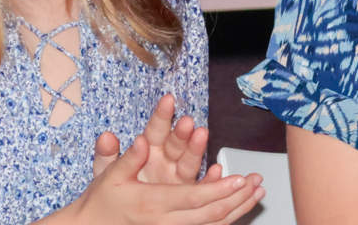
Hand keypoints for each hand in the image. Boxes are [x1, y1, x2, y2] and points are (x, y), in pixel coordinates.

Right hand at [71, 135, 264, 224]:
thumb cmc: (101, 201)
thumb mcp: (110, 176)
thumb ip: (128, 158)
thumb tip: (139, 140)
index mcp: (153, 204)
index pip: (194, 198)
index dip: (219, 189)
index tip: (238, 179)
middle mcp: (166, 222)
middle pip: (210, 214)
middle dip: (237, 199)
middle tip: (256, 183)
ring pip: (212, 224)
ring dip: (237, 209)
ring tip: (256, 194)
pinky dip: (226, 218)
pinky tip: (239, 208)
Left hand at [91, 94, 207, 183]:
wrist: (126, 213)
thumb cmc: (119, 187)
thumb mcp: (108, 171)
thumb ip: (107, 155)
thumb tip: (105, 137)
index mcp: (148, 149)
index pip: (156, 129)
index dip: (162, 115)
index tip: (168, 100)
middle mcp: (166, 159)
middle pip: (176, 142)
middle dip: (182, 131)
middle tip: (186, 122)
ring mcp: (177, 174)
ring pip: (190, 159)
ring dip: (197, 147)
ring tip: (202, 136)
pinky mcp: (187, 191)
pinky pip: (200, 184)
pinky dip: (210, 179)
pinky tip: (216, 171)